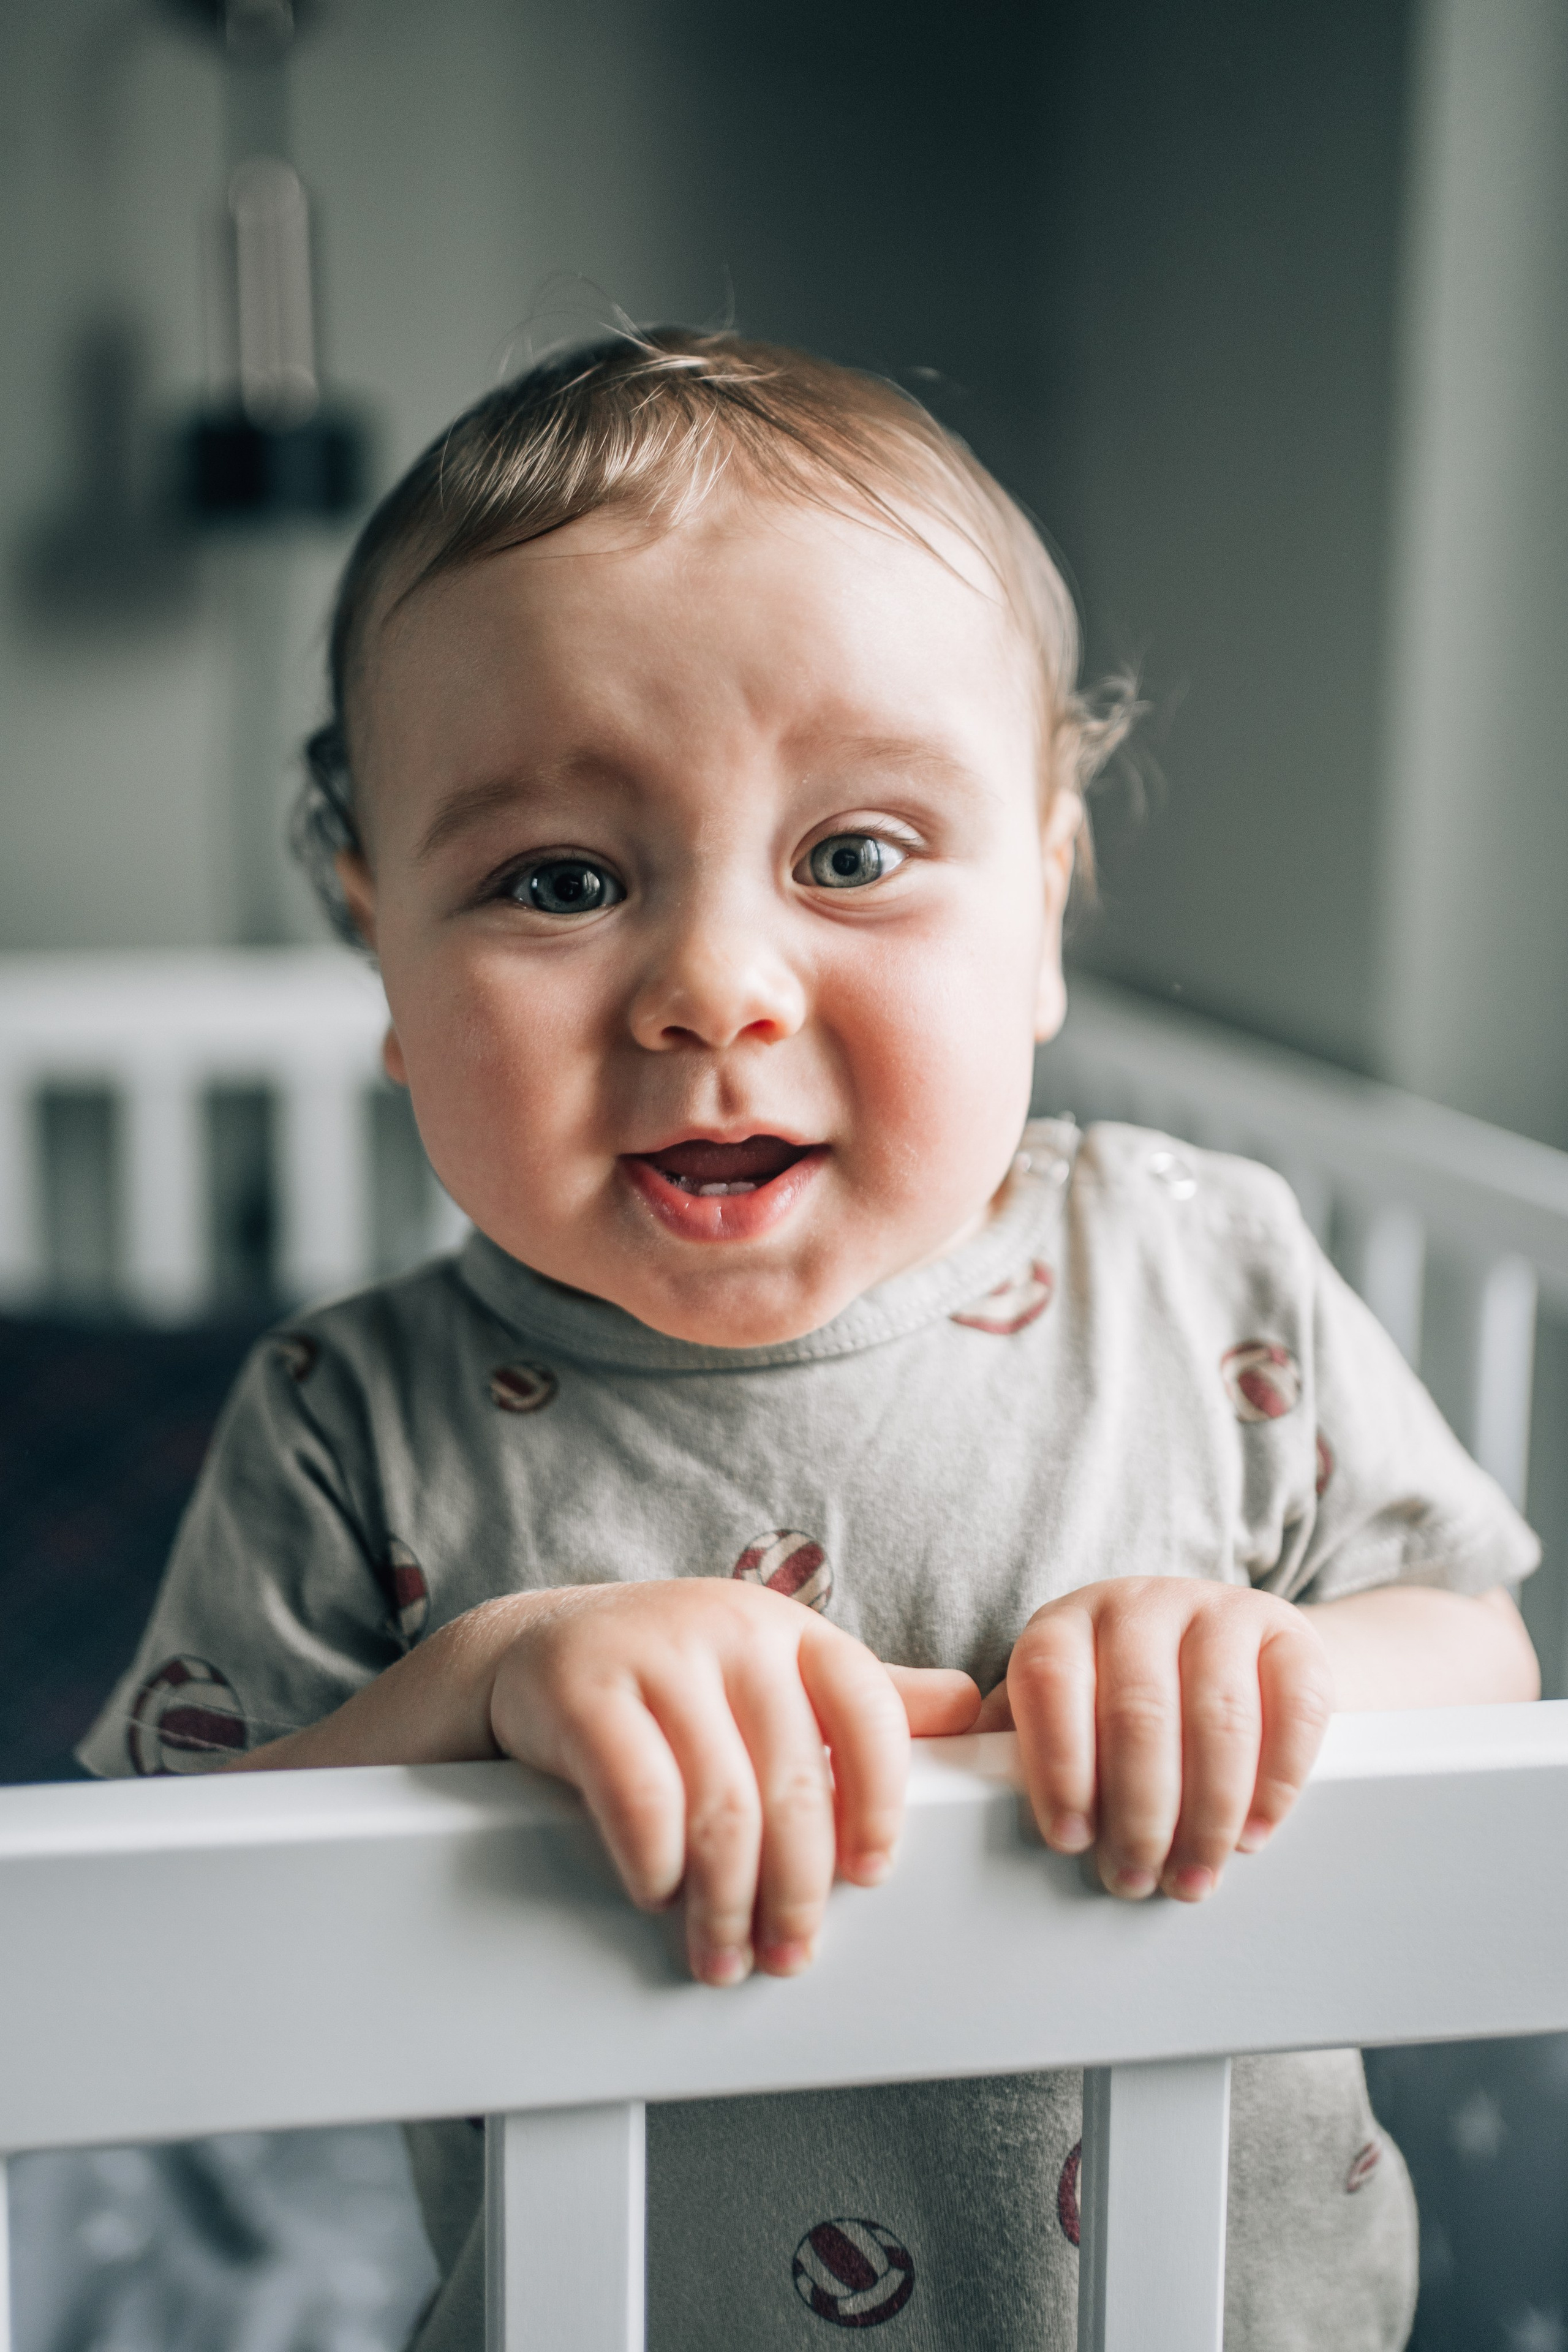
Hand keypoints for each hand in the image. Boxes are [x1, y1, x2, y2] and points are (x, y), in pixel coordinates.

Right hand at [487, 1579, 978, 1983]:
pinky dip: (656, 1863)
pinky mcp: (584, 1689)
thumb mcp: (774, 1673)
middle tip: (790, 1953)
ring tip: (723, 1954)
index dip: (881, 1800)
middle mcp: (733, 1630)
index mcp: (792, 1631)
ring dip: (727, 1902)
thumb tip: (976, 1709)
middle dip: (798, 1889)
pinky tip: (658, 1893)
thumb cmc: (675, 1678)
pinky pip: (639, 1796)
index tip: (873, 1874)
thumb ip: (866, 1699)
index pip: (869, 1709)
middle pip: (794, 1781)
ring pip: (721, 1803)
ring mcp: (656, 1654)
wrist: (538, 1648)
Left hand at [974, 1579, 1334, 1901]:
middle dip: (1137, 1811)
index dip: (1057, 1763)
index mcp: (1067, 1623)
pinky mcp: (1290, 1632)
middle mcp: (1140, 1604)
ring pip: (1218, 1717)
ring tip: (1192, 1876)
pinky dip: (1276, 1781)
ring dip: (1208, 1813)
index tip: (1069, 1839)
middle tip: (1134, 1878)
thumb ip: (1013, 1746)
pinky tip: (1254, 1832)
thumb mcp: (1060, 1710)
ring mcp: (1220, 1610)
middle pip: (1138, 1710)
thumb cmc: (1116, 1700)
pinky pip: (1293, 1707)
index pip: (1049, 1680)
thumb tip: (953, 1799)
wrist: (1228, 1653)